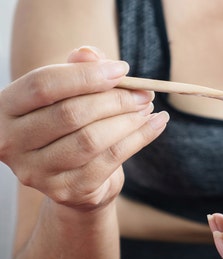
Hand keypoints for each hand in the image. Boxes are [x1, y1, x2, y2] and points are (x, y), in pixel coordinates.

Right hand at [0, 46, 168, 211]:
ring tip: (148, 107)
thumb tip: (90, 54)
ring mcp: (36, 171)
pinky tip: (156, 124)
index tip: (123, 70)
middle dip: (115, 100)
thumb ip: (77, 69)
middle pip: (70, 114)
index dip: (86, 76)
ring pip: (91, 139)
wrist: (74, 178)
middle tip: (144, 92)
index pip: (43, 85)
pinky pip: (110, 160)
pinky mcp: (66, 190)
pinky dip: (140, 139)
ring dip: (128, 120)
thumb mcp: (69, 93)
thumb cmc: (69, 125)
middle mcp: (11, 142)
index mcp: (4, 108)